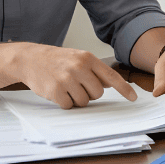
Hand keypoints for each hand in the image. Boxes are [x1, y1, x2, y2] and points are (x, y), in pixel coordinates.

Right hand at [11, 44, 136, 108]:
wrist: (30, 59)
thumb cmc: (57, 60)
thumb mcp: (77, 58)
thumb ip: (94, 70)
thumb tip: (111, 84)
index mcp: (87, 58)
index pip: (111, 76)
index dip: (124, 88)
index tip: (133, 98)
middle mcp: (79, 67)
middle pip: (98, 93)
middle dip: (89, 94)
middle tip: (77, 85)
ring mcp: (67, 79)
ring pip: (84, 102)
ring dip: (76, 99)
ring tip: (66, 87)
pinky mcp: (56, 90)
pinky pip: (69, 106)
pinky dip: (64, 102)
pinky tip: (57, 91)